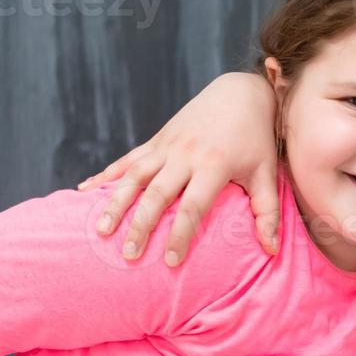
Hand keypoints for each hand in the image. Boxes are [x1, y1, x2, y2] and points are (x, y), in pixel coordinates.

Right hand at [77, 72, 280, 263]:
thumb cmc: (256, 139)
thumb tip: (271, 251)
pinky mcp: (156, 140)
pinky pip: (126, 159)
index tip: (170, 262)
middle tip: (128, 255)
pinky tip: (84, 190)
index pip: (192, 207)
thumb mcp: (266, 173)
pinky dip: (105, 175)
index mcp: (213, 165)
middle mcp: (185, 155)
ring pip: (133, 176)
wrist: (240, 93)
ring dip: (115, 203)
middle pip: (156, 194)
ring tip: (100, 230)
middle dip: (140, 225)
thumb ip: (268, 213)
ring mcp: (166, 146)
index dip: (180, 235)